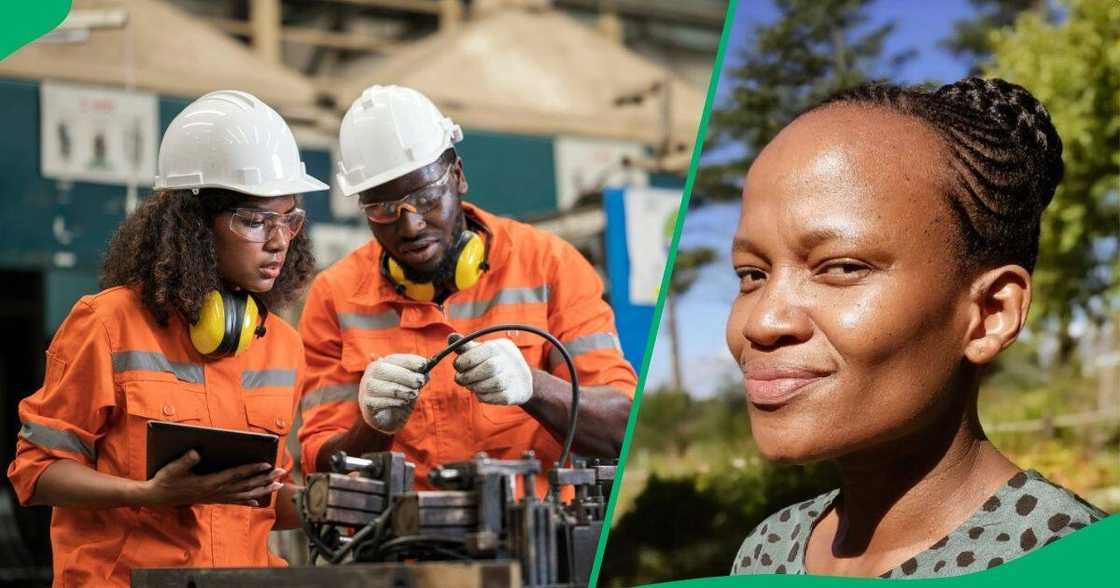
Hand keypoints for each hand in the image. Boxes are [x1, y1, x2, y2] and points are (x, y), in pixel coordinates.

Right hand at [142, 450, 283, 506]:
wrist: (158, 497)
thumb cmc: (166, 479)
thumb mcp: (172, 468)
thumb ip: (185, 461)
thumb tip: (196, 452)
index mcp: (209, 482)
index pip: (235, 474)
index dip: (252, 469)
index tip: (266, 464)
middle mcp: (216, 491)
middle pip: (245, 485)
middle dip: (265, 478)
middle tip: (281, 471)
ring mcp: (216, 497)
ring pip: (244, 494)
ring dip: (262, 489)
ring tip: (278, 484)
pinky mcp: (214, 500)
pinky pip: (235, 501)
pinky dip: (248, 500)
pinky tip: (259, 500)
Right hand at [359, 353, 427, 433]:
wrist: (387, 418)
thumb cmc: (400, 397)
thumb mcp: (412, 386)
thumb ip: (418, 378)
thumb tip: (426, 373)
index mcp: (382, 364)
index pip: (394, 359)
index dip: (409, 361)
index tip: (424, 364)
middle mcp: (371, 374)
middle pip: (382, 370)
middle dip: (404, 375)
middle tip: (420, 381)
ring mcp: (366, 389)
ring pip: (379, 386)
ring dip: (400, 389)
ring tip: (414, 394)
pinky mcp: (366, 404)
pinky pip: (378, 401)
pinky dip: (393, 401)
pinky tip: (404, 402)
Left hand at [453, 337, 532, 404]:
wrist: (521, 379)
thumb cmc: (496, 362)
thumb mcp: (482, 351)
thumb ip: (466, 347)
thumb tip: (451, 337)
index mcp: (498, 347)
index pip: (483, 351)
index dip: (464, 361)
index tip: (457, 366)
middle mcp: (508, 361)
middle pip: (489, 367)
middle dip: (469, 375)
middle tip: (460, 379)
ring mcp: (512, 378)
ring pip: (493, 383)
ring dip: (476, 386)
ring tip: (471, 385)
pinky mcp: (512, 394)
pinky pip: (496, 397)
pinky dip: (484, 396)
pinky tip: (481, 392)